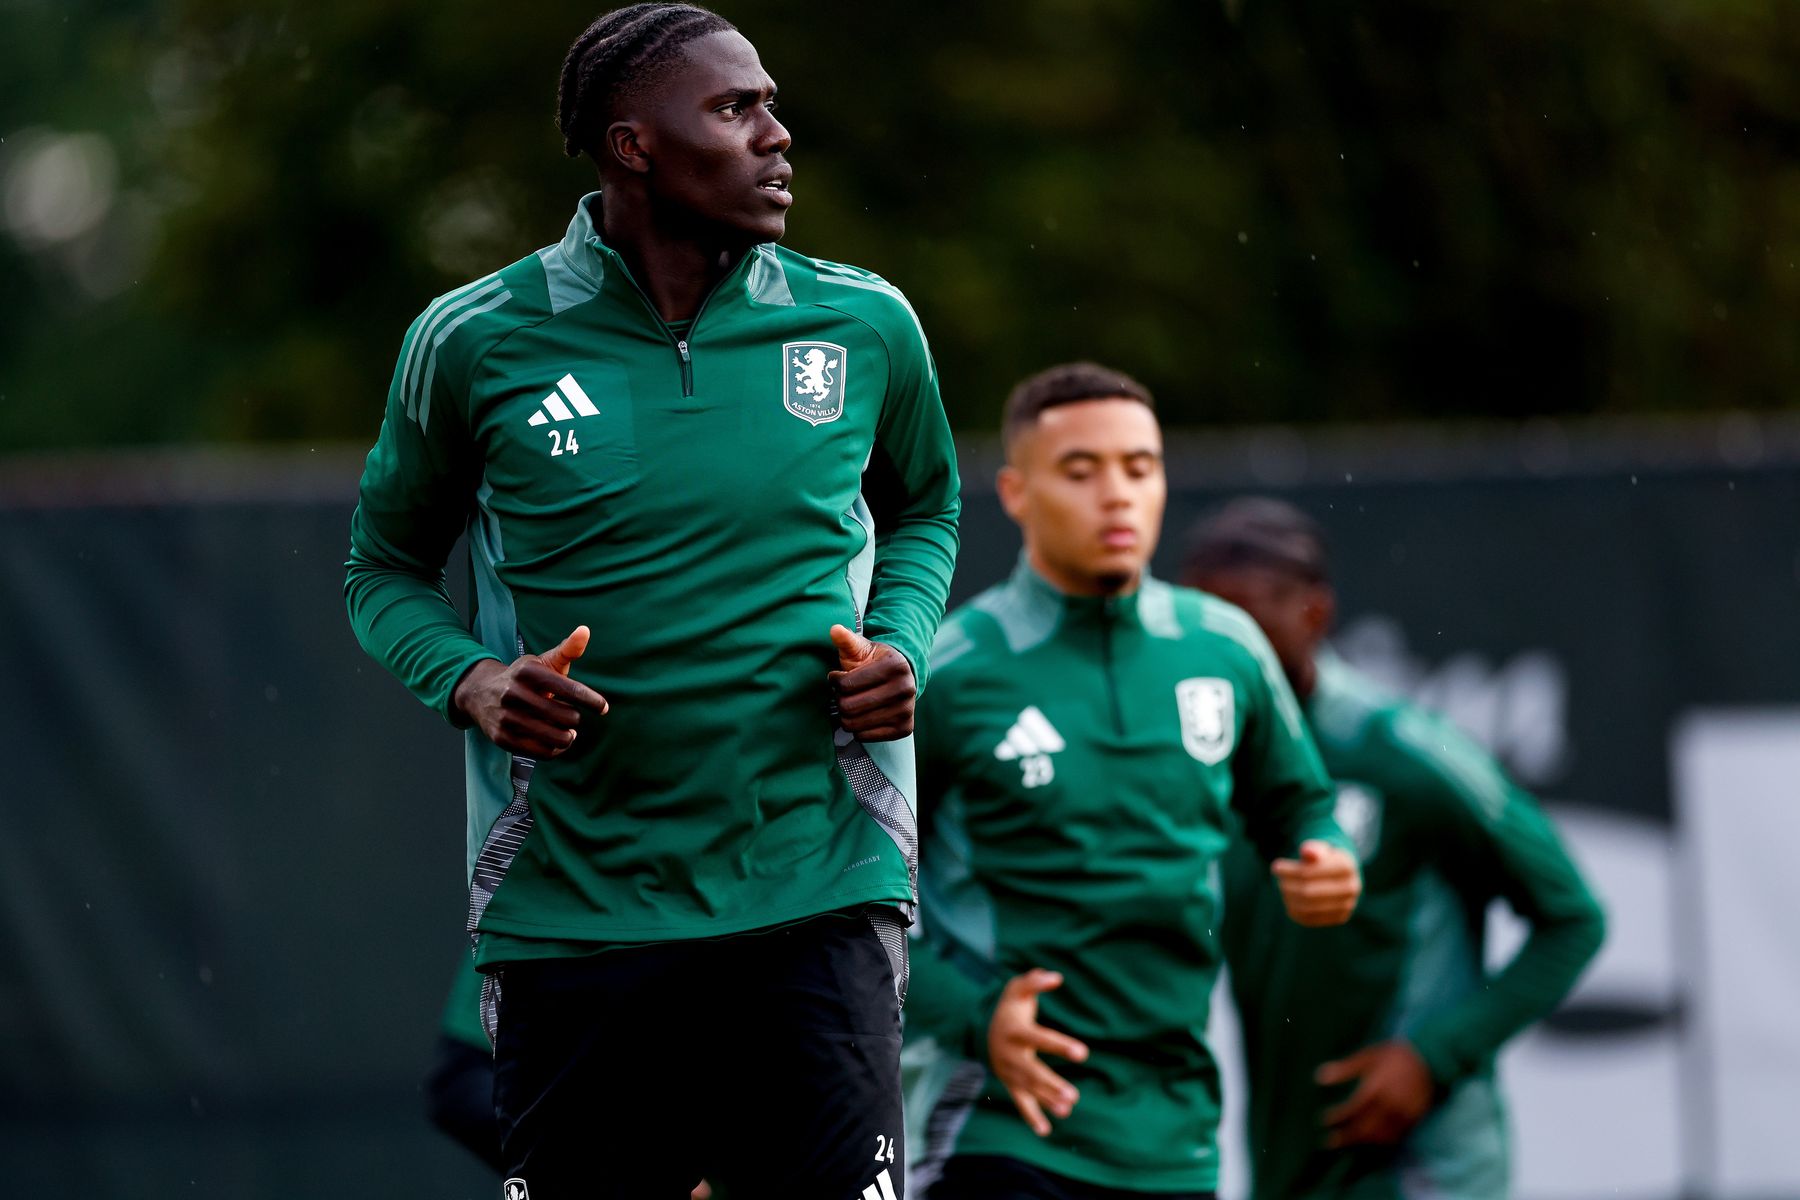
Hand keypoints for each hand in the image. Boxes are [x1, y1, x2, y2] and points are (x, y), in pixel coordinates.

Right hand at [451, 626, 608, 757]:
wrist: (480, 692)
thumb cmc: (523, 677)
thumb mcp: (542, 662)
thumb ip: (567, 649)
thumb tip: (585, 630)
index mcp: (527, 671)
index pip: (569, 689)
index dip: (591, 700)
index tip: (603, 707)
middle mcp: (513, 693)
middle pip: (566, 716)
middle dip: (575, 718)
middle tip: (572, 716)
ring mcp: (506, 717)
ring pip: (556, 737)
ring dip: (568, 736)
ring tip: (568, 731)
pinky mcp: (502, 738)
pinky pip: (542, 752)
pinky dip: (556, 750)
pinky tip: (557, 741)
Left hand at [829, 625, 916, 741]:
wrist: (900, 678)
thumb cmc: (874, 662)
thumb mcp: (861, 648)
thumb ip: (846, 640)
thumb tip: (834, 629)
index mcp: (895, 666)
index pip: (846, 684)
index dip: (835, 681)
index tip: (837, 677)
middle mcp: (906, 689)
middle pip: (849, 707)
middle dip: (839, 701)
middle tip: (843, 694)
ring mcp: (907, 710)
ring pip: (855, 725)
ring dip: (846, 716)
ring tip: (851, 704)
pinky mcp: (905, 728)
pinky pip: (866, 737)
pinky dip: (858, 729)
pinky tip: (863, 716)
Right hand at [986, 968, 1089, 1136]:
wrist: (984, 1029)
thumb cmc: (1010, 1006)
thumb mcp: (1018, 988)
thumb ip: (1035, 981)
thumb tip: (1056, 978)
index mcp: (1015, 1031)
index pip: (1039, 1039)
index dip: (1060, 1045)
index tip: (1083, 1053)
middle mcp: (1010, 1054)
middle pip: (1031, 1071)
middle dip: (1051, 1084)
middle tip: (1073, 1095)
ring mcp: (1008, 1071)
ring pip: (1028, 1089)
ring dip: (1047, 1100)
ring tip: (1068, 1108)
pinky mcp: (1010, 1083)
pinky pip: (1019, 1102)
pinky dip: (1031, 1117)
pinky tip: (1046, 1131)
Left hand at [1272, 839, 1361, 926]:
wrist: (1341, 875)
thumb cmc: (1324, 859)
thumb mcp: (1319, 849)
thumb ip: (1313, 849)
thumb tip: (1307, 851)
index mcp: (1347, 866)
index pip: (1310, 872)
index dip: (1289, 870)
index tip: (1276, 866)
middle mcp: (1351, 888)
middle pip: (1308, 891)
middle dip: (1288, 884)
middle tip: (1278, 878)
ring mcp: (1347, 905)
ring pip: (1307, 907)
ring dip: (1289, 896)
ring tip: (1283, 886)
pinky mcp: (1339, 918)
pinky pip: (1309, 918)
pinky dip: (1294, 908)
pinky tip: (1290, 897)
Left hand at [1318, 1040, 1434, 1146]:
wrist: (1429, 1056)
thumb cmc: (1394, 1054)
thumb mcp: (1368, 1056)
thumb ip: (1345, 1068)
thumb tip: (1319, 1077)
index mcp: (1375, 1089)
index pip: (1352, 1109)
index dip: (1337, 1117)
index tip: (1323, 1120)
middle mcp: (1389, 1105)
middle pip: (1364, 1128)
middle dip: (1346, 1136)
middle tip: (1330, 1142)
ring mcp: (1403, 1114)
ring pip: (1380, 1135)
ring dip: (1363, 1141)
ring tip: (1348, 1142)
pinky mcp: (1414, 1118)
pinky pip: (1396, 1136)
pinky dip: (1382, 1141)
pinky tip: (1372, 1140)